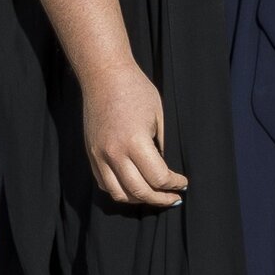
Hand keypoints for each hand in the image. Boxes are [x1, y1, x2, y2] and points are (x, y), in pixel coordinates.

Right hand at [81, 68, 187, 208]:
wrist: (104, 75)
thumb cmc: (136, 90)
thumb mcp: (159, 116)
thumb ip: (162, 145)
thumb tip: (166, 171)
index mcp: (135, 141)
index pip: (158, 177)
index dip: (174, 184)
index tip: (183, 183)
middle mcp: (114, 152)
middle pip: (139, 191)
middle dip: (161, 199)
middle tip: (173, 198)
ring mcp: (99, 155)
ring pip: (119, 194)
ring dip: (139, 200)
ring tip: (154, 196)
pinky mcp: (91, 154)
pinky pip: (105, 183)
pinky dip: (121, 191)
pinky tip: (134, 187)